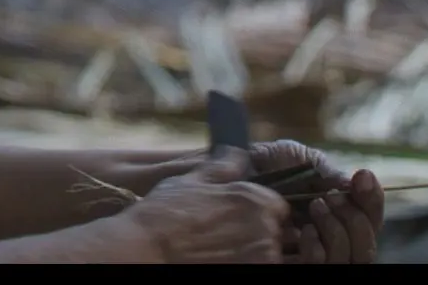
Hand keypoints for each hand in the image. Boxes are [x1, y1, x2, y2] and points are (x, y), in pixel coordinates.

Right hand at [113, 152, 289, 263]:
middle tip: (226, 233)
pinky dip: (243, 263)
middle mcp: (266, 230)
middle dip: (258, 232)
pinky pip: (257, 266)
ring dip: (251, 251)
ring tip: (221, 248)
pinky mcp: (253, 274)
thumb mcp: (193, 179)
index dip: (259, 210)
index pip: (279, 207)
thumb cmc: (167, 212)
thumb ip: (224, 166)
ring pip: (268, 254)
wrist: (148, 248)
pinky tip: (220, 258)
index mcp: (258, 200)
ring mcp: (261, 257)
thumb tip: (240, 153)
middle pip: (276, 232)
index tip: (238, 216)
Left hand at [248, 140, 383, 263]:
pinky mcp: (290, 266)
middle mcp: (329, 238)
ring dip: (338, 232)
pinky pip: (319, 268)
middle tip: (331, 198)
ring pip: (350, 260)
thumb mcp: (298, 159)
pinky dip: (317, 251)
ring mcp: (312, 255)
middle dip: (356, 218)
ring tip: (315, 207)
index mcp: (337, 213)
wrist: (228, 173)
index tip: (363, 177)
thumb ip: (326, 170)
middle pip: (366, 245)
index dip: (373, 200)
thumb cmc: (264, 166)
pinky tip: (303, 231)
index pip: (369, 218)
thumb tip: (353, 184)